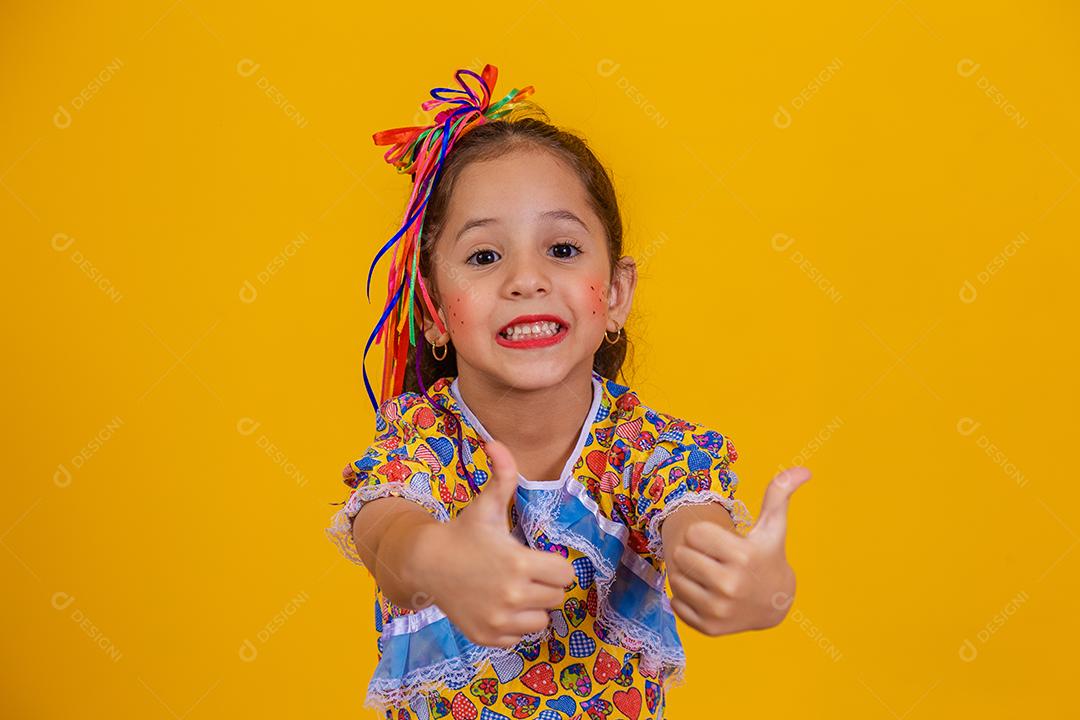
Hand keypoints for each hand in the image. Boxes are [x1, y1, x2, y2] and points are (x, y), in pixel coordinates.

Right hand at [417, 439, 574, 647]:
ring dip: (532, 608)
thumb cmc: (463, 533)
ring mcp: (500, 620)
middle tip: (523, 573)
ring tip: (512, 590)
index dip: (555, 565)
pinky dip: (514, 626)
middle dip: (544, 585)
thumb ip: (501, 474)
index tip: (537, 558)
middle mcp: (513, 596)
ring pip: (542, 621)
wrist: (426, 563)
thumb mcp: (485, 505)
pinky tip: (498, 606)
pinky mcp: (488, 636)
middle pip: (557, 598)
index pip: (566, 574)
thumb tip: (495, 441)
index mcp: (520, 564)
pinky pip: (520, 637)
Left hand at [667, 466, 810, 635]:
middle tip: (712, 558)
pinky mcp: (709, 628)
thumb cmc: (768, 556)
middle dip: (693, 553)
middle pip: (681, 556)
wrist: (775, 604)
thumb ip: (779, 494)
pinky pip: (676, 603)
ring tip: (708, 574)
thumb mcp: (772, 526)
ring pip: (676, 579)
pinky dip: (685, 597)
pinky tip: (705, 593)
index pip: (693, 534)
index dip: (704, 535)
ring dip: (687, 574)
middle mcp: (730, 585)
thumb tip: (803, 469)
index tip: (719, 542)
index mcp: (742, 556)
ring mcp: (719, 610)